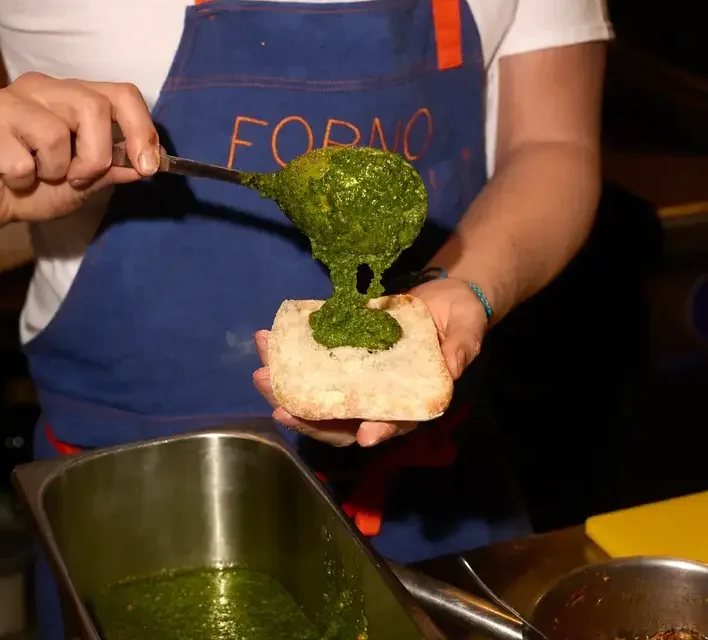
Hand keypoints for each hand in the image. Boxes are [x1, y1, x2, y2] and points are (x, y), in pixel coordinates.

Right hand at [0, 73, 158, 229]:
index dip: (141, 128)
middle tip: (77, 177)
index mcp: (74, 95)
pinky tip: (12, 177)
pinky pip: (20, 160)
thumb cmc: (39, 185)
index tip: (148, 166)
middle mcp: (43, 88)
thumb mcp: (88, 182)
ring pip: (55, 133)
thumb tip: (151, 163)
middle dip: (96, 157)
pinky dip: (22, 181)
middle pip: (93, 107)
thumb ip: (116, 169)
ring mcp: (7, 101)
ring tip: (39, 174)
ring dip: (55, 170)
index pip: (121, 93)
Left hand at [252, 277, 488, 447]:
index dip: (376, 430)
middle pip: (340, 418)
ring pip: (318, 393)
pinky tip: (268, 340)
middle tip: (277, 405)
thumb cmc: (462, 318)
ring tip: (261, 370)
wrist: (444, 295)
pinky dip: (289, 355)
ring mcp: (357, 375)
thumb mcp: (468, 332)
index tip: (363, 433)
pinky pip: (313, 360)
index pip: (391, 423)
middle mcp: (378, 394)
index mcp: (409, 399)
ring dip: (287, 387)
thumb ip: (459, 351)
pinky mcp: (343, 352)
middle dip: (307, 416)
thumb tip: (451, 370)